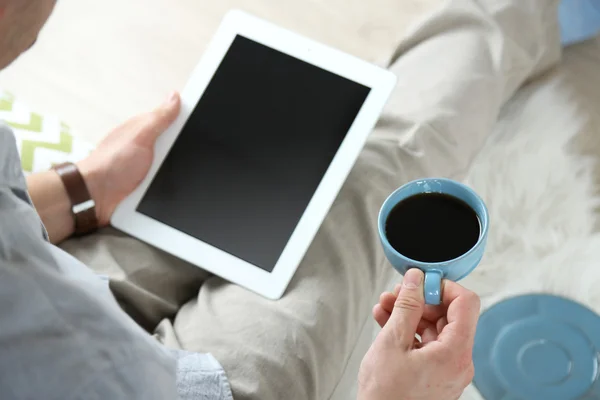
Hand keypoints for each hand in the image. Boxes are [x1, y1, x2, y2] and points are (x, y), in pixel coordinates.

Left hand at [78, 92, 180, 225]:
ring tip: (171, 177)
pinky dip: (171, 186)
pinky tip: (171, 188)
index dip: (189, 122)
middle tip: (176, 158)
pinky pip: (168, 181)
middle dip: (185, 152)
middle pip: (178, 144)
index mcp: (146, 129)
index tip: (202, 127)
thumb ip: (159, 118)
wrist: (96, 197)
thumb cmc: (112, 164)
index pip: (175, 120)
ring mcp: (148, 165)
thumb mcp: (140, 136)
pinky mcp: (148, 184)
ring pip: (175, 165)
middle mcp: (148, 145)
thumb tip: (175, 96)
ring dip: (178, 173)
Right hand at [358, 269, 479, 399]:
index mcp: (456, 352)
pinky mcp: (435, 376)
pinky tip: (387, 322)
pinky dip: (409, 332)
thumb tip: (415, 280)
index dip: (443, 286)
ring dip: (410, 314)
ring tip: (386, 307)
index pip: (466, 303)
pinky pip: (427, 345)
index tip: (421, 281)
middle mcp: (458, 362)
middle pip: (449, 316)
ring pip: (434, 329)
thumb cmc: (387, 396)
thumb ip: (407, 306)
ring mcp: (448, 370)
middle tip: (396, 293)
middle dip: (421, 300)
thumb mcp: (393, 342)